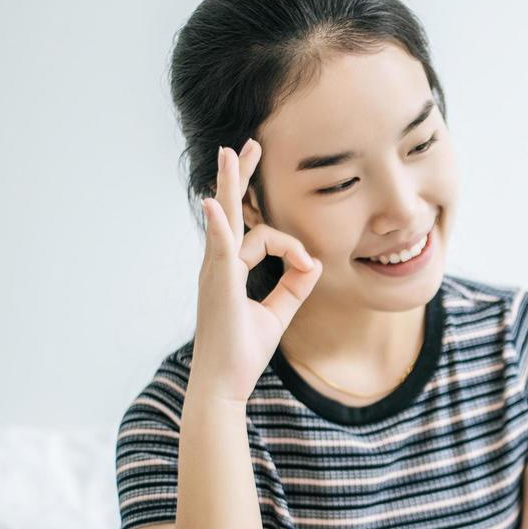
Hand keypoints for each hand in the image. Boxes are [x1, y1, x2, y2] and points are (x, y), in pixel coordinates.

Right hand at [190, 138, 322, 403]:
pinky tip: (212, 203)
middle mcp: (218, 265)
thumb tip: (314, 261)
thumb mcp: (278, 313)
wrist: (224, 384)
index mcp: (230, 269)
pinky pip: (219, 249)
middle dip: (240, 177)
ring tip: (232, 153)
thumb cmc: (243, 351)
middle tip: (248, 145)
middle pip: (230, 211)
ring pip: (227, 220)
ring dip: (230, 185)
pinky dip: (217, 227)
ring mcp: (215, 273)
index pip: (263, 237)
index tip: (307, 266)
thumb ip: (295, 286)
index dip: (293, 247)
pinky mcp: (219, 286)